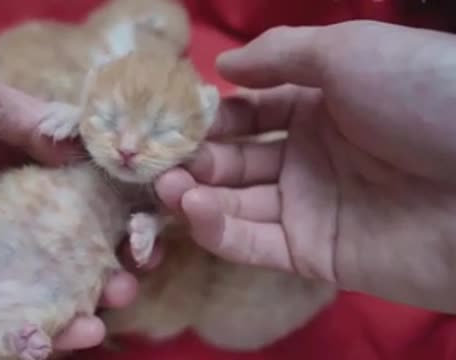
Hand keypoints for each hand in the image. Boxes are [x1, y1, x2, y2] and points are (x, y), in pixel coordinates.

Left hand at [0, 62, 136, 349]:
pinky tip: (47, 342)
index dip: (118, 208)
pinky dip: (26, 340)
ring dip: (78, 311)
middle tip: (128, 282)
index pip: (77, 189)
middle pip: (69, 246)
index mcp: (6, 165)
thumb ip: (24, 113)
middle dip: (108, 266)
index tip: (147, 226)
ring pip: (40, 293)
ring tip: (98, 322)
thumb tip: (82, 146)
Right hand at [155, 20, 455, 312]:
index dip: (216, 115)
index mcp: (321, 105)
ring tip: (169, 187)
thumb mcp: (349, 53)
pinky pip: (257, 244)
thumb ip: (279, 55)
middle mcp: (312, 156)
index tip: (180, 119)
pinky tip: (195, 211)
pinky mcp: (317, 254)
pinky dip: (220, 231)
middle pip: (238, 159)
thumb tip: (223, 67)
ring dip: (197, 195)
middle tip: (163, 159)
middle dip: (198, 157)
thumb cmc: (421, 99)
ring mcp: (313, 207)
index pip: (252, 111)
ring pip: (238, 204)